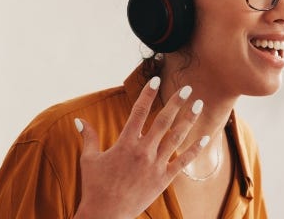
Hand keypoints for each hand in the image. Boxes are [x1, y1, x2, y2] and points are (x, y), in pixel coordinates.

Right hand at [71, 77, 205, 218]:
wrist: (105, 215)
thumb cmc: (95, 187)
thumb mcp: (89, 160)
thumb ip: (88, 137)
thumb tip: (79, 120)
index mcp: (125, 143)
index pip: (138, 112)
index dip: (148, 94)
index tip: (156, 79)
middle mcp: (142, 151)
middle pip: (163, 121)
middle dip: (177, 103)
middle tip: (188, 88)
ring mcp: (155, 165)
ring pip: (176, 138)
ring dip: (189, 120)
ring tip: (199, 105)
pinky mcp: (163, 180)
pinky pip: (182, 162)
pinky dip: (194, 150)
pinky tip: (205, 138)